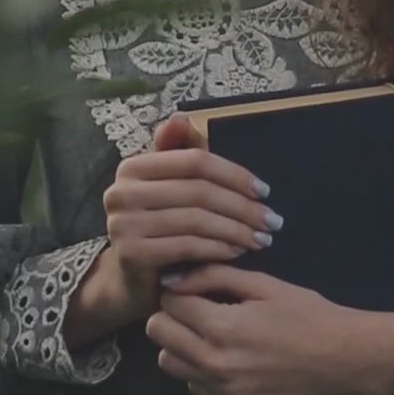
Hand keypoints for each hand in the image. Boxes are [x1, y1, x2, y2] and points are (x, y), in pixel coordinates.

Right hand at [98, 115, 279, 326]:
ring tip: (261, 238)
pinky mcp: (132, 254)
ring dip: (236, 230)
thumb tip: (181, 117)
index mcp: (133, 167)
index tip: (264, 191)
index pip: (194, 162)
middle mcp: (121, 191)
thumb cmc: (157, 224)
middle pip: (198, 191)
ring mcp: (123, 224)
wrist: (129, 278)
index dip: (233, 173)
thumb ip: (175, 151)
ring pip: (196, 220)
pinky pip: (187, 246)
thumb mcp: (167, 186)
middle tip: (272, 220)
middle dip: (242, 207)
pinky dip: (218, 249)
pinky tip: (237, 252)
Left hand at [146, 265, 367, 394]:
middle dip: (172, 315)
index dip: (178, 290)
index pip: (168, 304)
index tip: (196, 287)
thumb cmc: (306, 313)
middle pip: (158, 334)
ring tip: (208, 332)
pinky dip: (200, 369)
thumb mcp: (263, 284)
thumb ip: (214, 277)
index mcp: (221, 327)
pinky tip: (227, 356)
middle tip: (197, 307)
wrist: (342, 358)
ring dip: (180, 344)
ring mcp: (223, 391)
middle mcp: (214, 364)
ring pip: (169, 364)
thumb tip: (172, 279)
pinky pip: (194, 386)